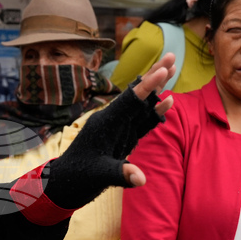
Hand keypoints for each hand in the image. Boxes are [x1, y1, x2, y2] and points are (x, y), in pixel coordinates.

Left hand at [45, 55, 175, 207]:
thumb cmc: (79, 176)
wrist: (67, 182)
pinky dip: (155, 111)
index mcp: (106, 123)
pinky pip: (143, 121)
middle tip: (173, 56)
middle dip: (154, 76)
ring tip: (172, 68)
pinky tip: (168, 100)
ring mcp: (120, 128)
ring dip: (157, 88)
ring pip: (142, 104)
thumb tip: (142, 180)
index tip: (164, 70)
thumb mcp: (99, 175)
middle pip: (137, 94)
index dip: (147, 85)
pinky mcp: (124, 137)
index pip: (130, 100)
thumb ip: (121, 174)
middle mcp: (114, 121)